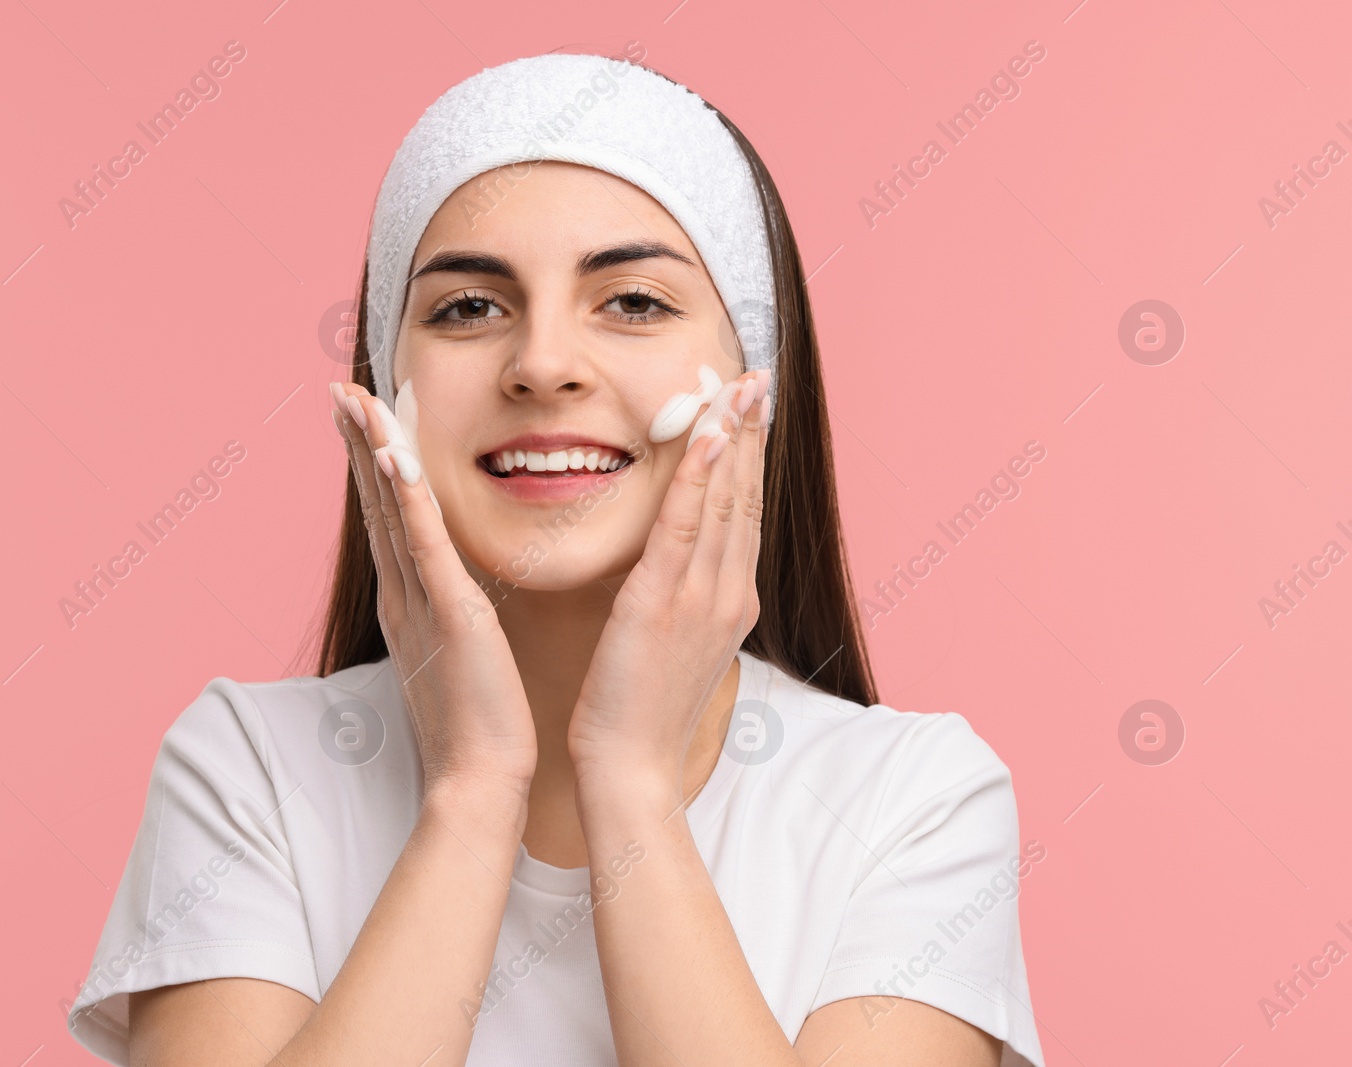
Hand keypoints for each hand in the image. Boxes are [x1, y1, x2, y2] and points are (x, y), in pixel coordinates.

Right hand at [332, 381, 538, 804]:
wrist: (477, 782)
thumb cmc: (476, 729)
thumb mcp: (459, 661)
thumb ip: (451, 622)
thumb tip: (454, 602)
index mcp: (410, 605)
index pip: (388, 520)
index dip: (372, 466)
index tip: (362, 419)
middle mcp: (404, 596)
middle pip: (376, 504)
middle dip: (359, 444)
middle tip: (342, 390)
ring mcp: (422, 602)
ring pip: (392, 512)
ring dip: (373, 452)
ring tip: (355, 400)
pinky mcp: (451, 614)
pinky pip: (425, 544)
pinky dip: (407, 498)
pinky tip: (396, 456)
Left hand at [565, 369, 770, 792]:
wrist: (631, 770)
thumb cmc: (641, 712)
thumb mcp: (675, 645)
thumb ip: (683, 597)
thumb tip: (679, 564)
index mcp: (730, 600)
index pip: (744, 512)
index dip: (750, 455)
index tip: (751, 407)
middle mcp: (728, 592)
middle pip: (745, 495)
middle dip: (752, 431)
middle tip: (757, 375)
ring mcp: (702, 597)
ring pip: (723, 500)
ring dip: (732, 436)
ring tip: (739, 385)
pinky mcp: (663, 602)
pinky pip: (685, 528)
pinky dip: (699, 479)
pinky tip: (710, 437)